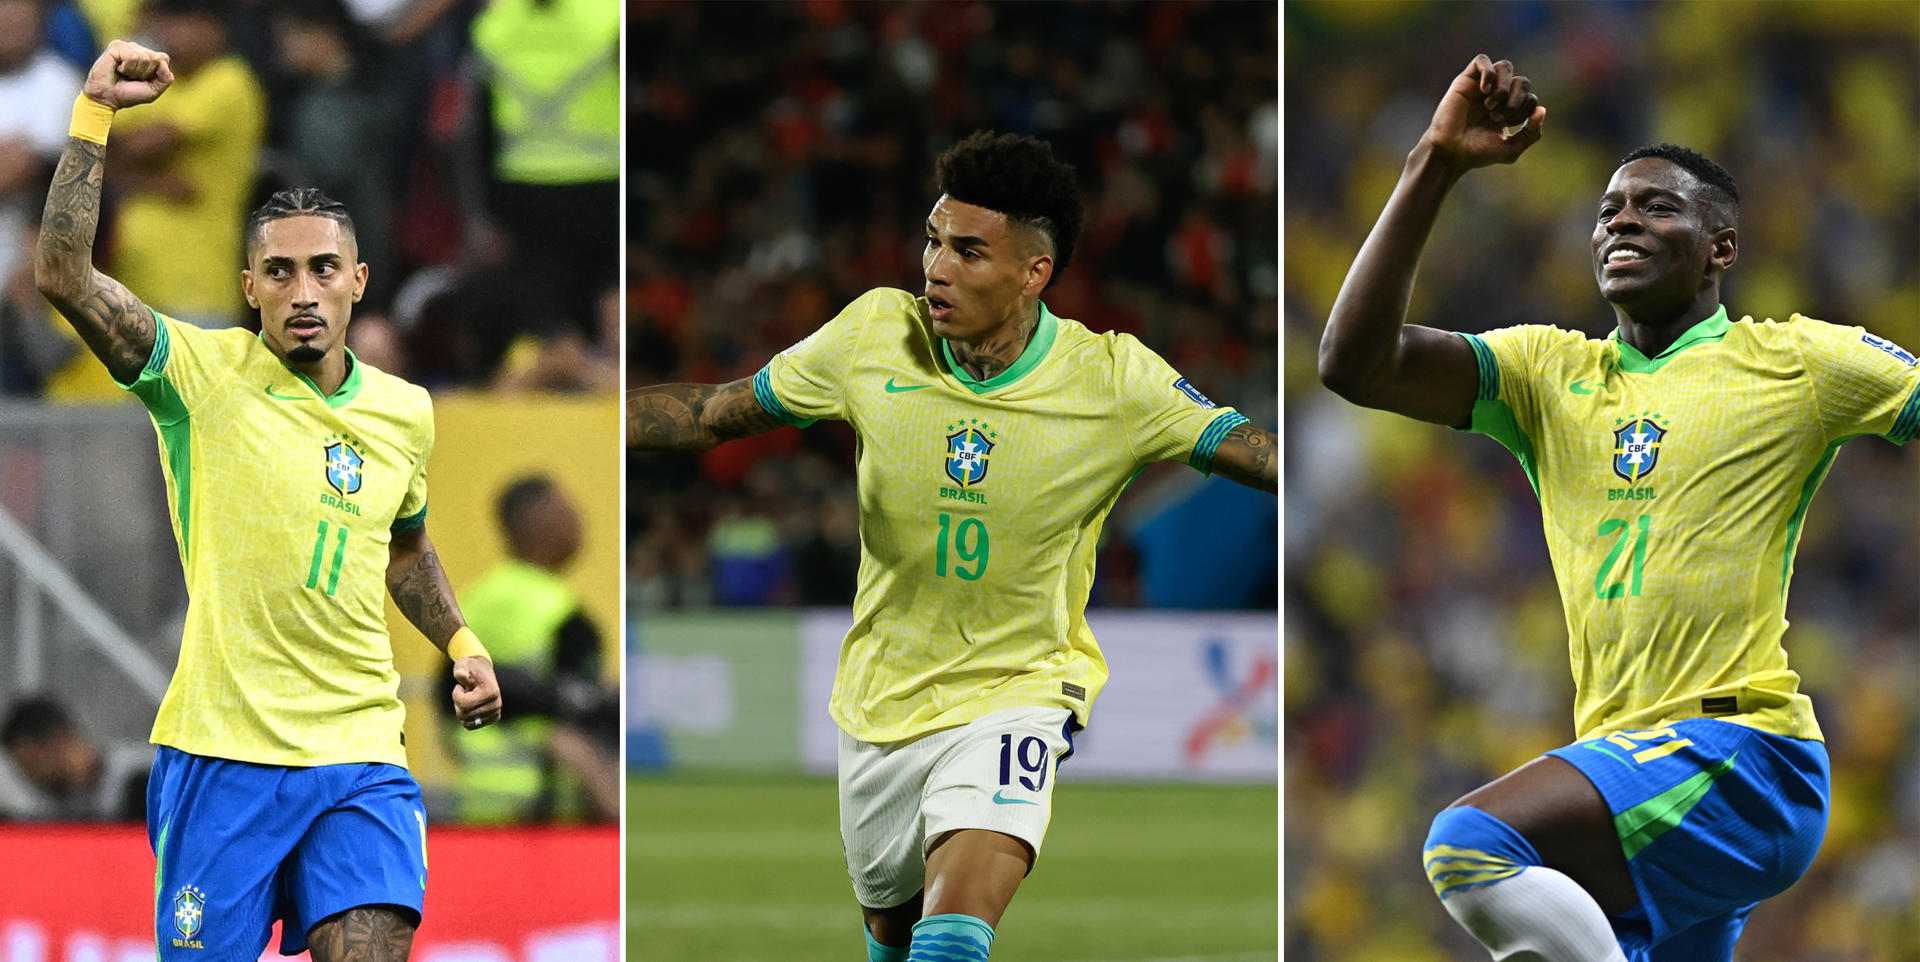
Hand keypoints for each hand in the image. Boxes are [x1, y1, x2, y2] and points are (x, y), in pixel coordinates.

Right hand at [83, 40, 174, 109]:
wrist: (108, 98)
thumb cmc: (130, 94)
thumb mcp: (154, 90)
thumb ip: (166, 78)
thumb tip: (163, 62)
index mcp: (148, 57)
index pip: (163, 58)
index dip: (156, 73)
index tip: (144, 80)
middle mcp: (138, 49)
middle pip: (154, 58)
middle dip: (145, 73)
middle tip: (131, 78)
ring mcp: (127, 46)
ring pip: (143, 57)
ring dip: (134, 71)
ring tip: (124, 74)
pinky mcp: (116, 46)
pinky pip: (131, 56)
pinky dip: (126, 67)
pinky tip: (117, 69)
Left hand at [451, 656, 502, 729]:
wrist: (481, 670)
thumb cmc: (470, 667)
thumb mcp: (464, 665)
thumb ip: (460, 671)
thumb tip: (460, 674)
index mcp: (492, 692)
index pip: (464, 704)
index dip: (456, 694)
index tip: (461, 685)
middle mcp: (496, 704)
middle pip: (464, 714)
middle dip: (458, 703)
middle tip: (464, 692)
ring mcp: (496, 712)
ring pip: (466, 721)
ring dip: (461, 710)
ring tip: (467, 698)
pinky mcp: (492, 718)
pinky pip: (471, 726)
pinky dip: (465, 718)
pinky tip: (468, 706)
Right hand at [1422, 54, 1545, 170]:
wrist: (1450, 152)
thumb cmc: (1477, 152)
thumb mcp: (1511, 149)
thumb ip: (1532, 133)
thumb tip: (1542, 110)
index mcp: (1509, 109)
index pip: (1530, 97)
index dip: (1525, 109)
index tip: (1507, 125)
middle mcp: (1497, 95)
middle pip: (1522, 81)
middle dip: (1516, 100)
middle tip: (1497, 117)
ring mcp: (1481, 86)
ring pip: (1505, 67)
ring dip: (1504, 87)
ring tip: (1490, 105)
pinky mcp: (1465, 80)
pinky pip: (1482, 60)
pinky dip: (1488, 72)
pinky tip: (1484, 91)